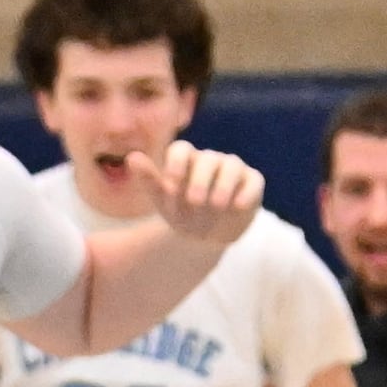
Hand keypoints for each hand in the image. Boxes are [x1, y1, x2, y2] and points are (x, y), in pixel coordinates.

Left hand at [141, 140, 263, 251]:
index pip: (181, 149)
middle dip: (199, 179)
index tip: (170, 183)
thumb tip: (132, 157)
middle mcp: (210, 161)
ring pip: (232, 165)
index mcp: (186, 161)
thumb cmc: (182, 212)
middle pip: (208, 158)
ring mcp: (232, 169)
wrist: (206, 236)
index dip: (176, 163)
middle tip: (193, 201)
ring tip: (215, 205)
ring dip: (223, 185)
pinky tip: (237, 207)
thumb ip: (148, 179)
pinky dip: (246, 193)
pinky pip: (253, 180)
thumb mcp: (162, 200)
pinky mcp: (252, 182)